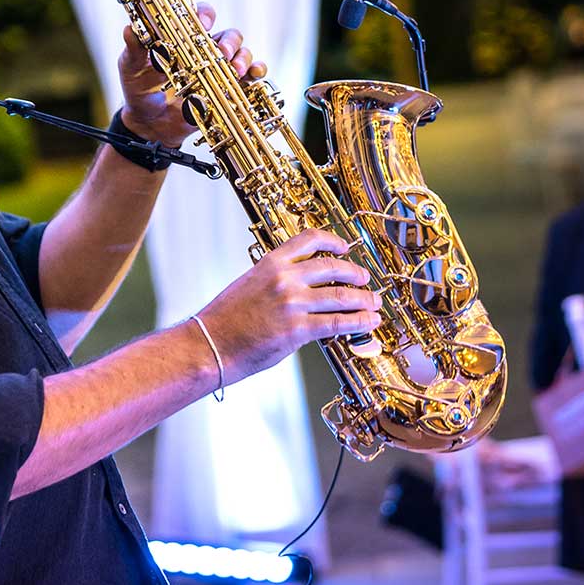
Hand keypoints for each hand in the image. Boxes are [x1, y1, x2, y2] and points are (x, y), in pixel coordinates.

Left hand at [117, 2, 266, 146]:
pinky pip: (250, 77)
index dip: (205, 15)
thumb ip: (134, 48)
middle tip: (222, 52)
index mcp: (184, 37)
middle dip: (229, 41)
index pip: (201, 16)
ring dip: (243, 58)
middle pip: (229, 34)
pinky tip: (253, 76)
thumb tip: (130, 28)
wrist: (148, 123)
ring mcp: (218, 70)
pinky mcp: (227, 89)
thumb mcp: (131, 66)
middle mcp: (205, 50)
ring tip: (234, 70)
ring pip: (242, 53)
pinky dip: (256, 72)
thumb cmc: (139, 88)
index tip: (203, 24)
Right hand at [193, 229, 380, 384]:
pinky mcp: (298, 329)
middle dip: (355, 273)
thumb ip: (276, 282)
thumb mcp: (249, 285)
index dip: (333, 241)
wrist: (209, 345)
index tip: (345, 247)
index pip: (309, 239)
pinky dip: (358, 321)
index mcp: (271, 262)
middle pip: (332, 267)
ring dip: (364, 299)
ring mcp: (292, 303)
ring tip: (374, 303)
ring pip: (341, 296)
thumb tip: (302, 289)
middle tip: (366, 279)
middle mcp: (284, 278)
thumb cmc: (224, 321)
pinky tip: (369, 321)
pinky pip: (337, 322)